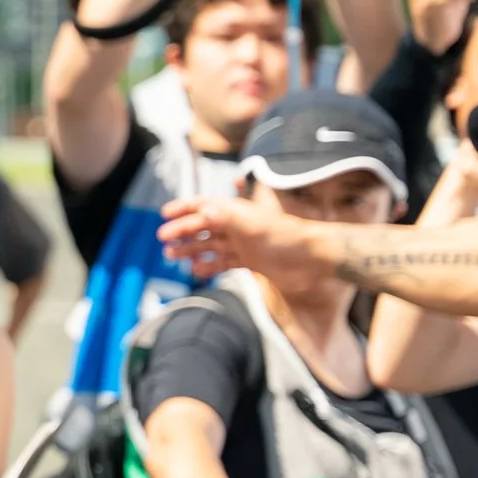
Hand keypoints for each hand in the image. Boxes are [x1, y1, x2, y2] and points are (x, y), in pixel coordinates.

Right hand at [158, 195, 327, 288]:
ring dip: (191, 249)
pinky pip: (223, 262)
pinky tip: (197, 271)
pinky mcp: (251, 261)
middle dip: (182, 232)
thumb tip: (200, 212)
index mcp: (237, 212)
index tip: (164, 215)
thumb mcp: (253, 224)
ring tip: (173, 256)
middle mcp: (238, 227)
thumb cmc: (286, 237)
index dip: (184, 209)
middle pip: (203, 227)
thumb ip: (225, 217)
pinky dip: (209, 266)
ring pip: (210, 245)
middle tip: (164, 242)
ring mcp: (244, 244)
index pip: (204, 206)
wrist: (314, 259)